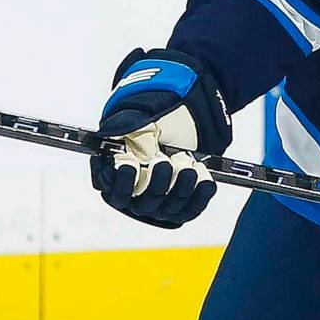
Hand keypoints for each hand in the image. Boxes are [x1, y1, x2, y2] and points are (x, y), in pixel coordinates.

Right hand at [90, 48, 231, 227]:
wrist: (189, 110)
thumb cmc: (158, 113)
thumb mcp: (141, 117)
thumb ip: (127, 127)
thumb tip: (114, 136)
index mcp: (119, 175)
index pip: (114, 191)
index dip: (120, 182)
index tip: (128, 165)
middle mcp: (139, 192)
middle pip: (142, 202)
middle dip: (155, 182)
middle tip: (164, 162)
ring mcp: (163, 199)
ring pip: (168, 207)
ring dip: (179, 187)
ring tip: (188, 165)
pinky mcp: (186, 201)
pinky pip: (192, 209)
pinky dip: (200, 195)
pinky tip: (206, 179)